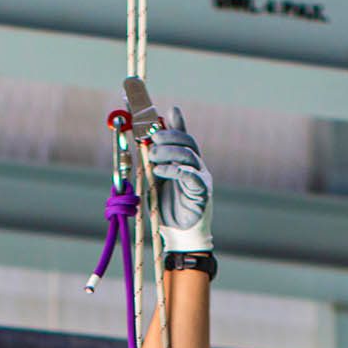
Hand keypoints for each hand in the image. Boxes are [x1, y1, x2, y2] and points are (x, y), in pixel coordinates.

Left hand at [146, 108, 212, 254]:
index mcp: (186, 160)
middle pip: (188, 142)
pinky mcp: (202, 192)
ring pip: (189, 155)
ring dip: (168, 152)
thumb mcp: (155, 177)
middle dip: (168, 137)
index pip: (183, 134)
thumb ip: (154, 156)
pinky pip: (191, 175)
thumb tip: (145, 137)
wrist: (177, 233)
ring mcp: (201, 178)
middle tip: (150, 141)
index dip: (174, 123)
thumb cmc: (166, 205)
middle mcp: (196, 165)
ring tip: (151, 157)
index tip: (161, 115)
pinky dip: (174, 170)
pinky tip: (159, 170)